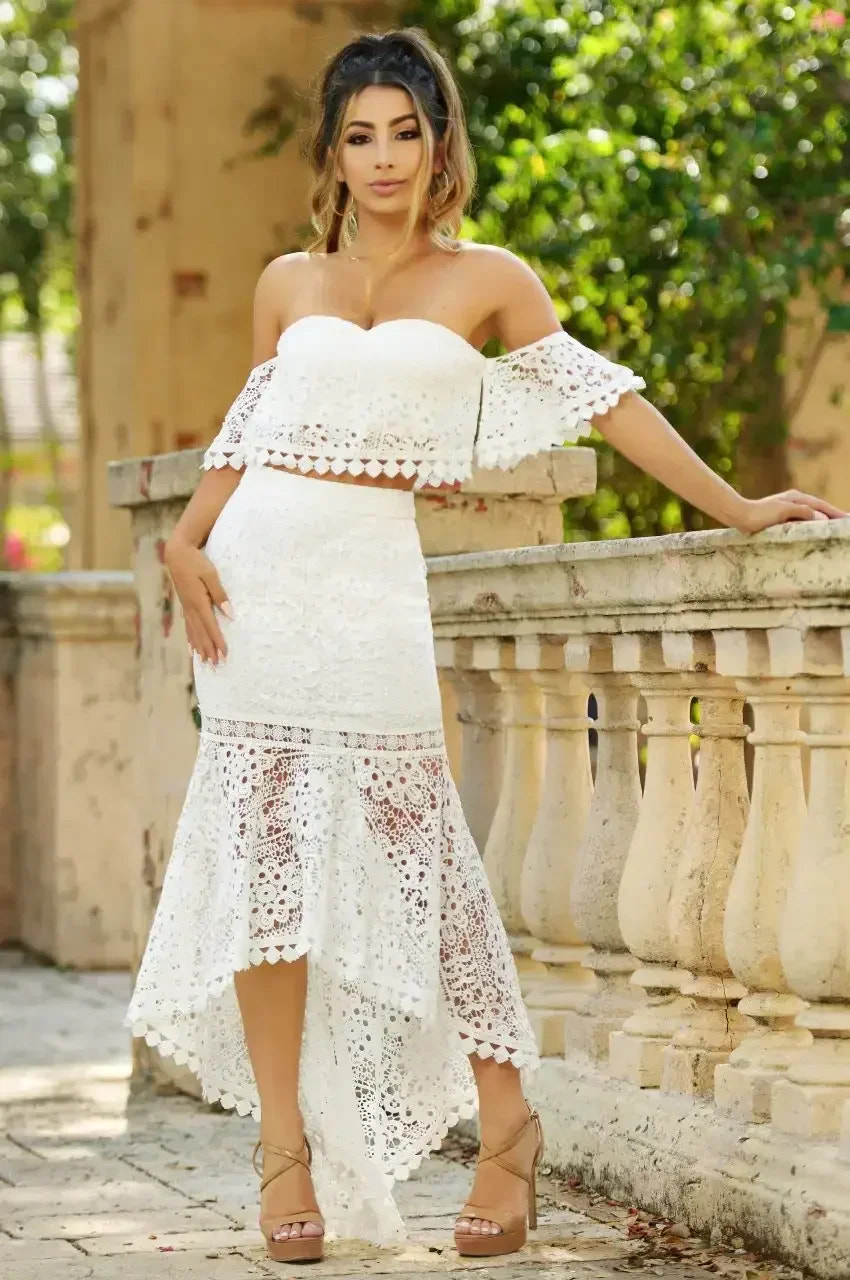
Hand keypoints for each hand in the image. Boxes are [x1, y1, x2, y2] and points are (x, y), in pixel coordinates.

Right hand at [165, 538, 231, 664]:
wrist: (177, 554)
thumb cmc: (196, 561)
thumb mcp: (210, 574)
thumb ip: (220, 594)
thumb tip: (229, 613)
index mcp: (198, 601)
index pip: (210, 626)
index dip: (217, 641)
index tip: (224, 654)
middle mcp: (191, 608)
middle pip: (201, 633)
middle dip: (209, 649)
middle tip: (217, 665)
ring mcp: (186, 607)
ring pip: (193, 632)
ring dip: (200, 647)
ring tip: (206, 662)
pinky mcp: (184, 604)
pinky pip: (188, 626)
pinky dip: (191, 639)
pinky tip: (192, 648)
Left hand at [733, 490, 846, 534]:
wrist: (740, 515)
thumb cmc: (760, 514)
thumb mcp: (783, 511)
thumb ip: (804, 513)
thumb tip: (822, 518)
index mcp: (797, 498)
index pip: (821, 506)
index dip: (835, 512)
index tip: (847, 518)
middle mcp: (795, 501)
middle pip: (819, 507)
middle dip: (833, 514)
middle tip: (846, 521)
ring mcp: (789, 507)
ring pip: (812, 513)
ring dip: (824, 518)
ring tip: (835, 525)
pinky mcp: (782, 516)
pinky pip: (803, 519)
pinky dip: (812, 522)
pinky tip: (814, 528)